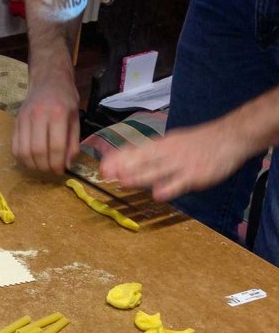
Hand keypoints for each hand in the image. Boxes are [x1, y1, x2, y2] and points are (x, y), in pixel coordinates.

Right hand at [13, 77, 80, 173]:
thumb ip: (72, 142)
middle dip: (45, 166)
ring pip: (23, 151)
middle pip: (38, 151)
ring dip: (32, 165)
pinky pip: (14, 147)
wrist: (48, 80)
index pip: (56, 146)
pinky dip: (22, 158)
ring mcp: (24, 119)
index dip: (58, 163)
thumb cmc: (65, 99)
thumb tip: (66, 165)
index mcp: (58, 113)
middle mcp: (38, 116)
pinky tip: (31, 159)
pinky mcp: (15, 122)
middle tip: (51, 170)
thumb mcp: (75, 118)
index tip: (60, 171)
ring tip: (41, 166)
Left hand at [100, 123, 242, 200]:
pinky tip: (158, 195)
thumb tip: (126, 162)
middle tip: (106, 175)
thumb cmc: (198, 142)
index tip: (102, 166)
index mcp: (161, 145)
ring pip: (158, 171)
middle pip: (143, 160)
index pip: (135, 151)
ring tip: (123, 182)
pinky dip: (169, 188)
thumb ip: (150, 154)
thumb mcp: (171, 142)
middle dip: (124, 167)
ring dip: (140, 177)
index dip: (119, 159)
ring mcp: (181, 164)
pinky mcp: (196, 175)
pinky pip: (181, 183)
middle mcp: (168, 153)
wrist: (230, 137)